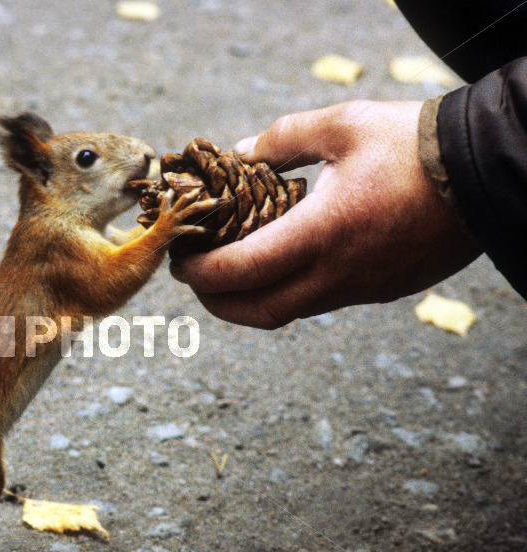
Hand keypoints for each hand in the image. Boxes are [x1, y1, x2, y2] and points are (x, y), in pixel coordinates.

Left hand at [169, 100, 481, 328]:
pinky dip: (289, 292)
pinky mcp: (381, 290)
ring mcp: (361, 288)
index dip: (200, 274)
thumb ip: (282, 139)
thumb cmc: (412, 144)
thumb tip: (239, 153)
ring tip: (231, 273)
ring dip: (251, 300)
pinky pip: (320, 302)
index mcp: (321, 234)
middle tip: (195, 278)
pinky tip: (282, 265)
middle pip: (257, 311)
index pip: (240, 273)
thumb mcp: (341, 126)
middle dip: (216, 301)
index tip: (180, 260)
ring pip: (289, 312)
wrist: (486, 171)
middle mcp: (338, 273)